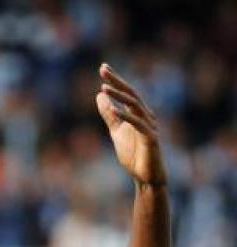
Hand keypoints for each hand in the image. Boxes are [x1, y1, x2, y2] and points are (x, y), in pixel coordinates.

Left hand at [96, 62, 165, 186]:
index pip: (126, 92)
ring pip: (135, 106)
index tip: (103, 67)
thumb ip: (109, 114)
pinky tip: (114, 110)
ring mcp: (149, 126)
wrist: (145, 176)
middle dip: (117, 81)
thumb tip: (99, 95)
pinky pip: (138, 124)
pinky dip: (125, 116)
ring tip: (104, 88)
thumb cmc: (133, 153)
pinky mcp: (151, 138)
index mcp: (138, 113)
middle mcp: (146, 115)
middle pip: (131, 93)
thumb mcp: (116, 131)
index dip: (115, 79)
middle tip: (103, 69)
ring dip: (119, 96)